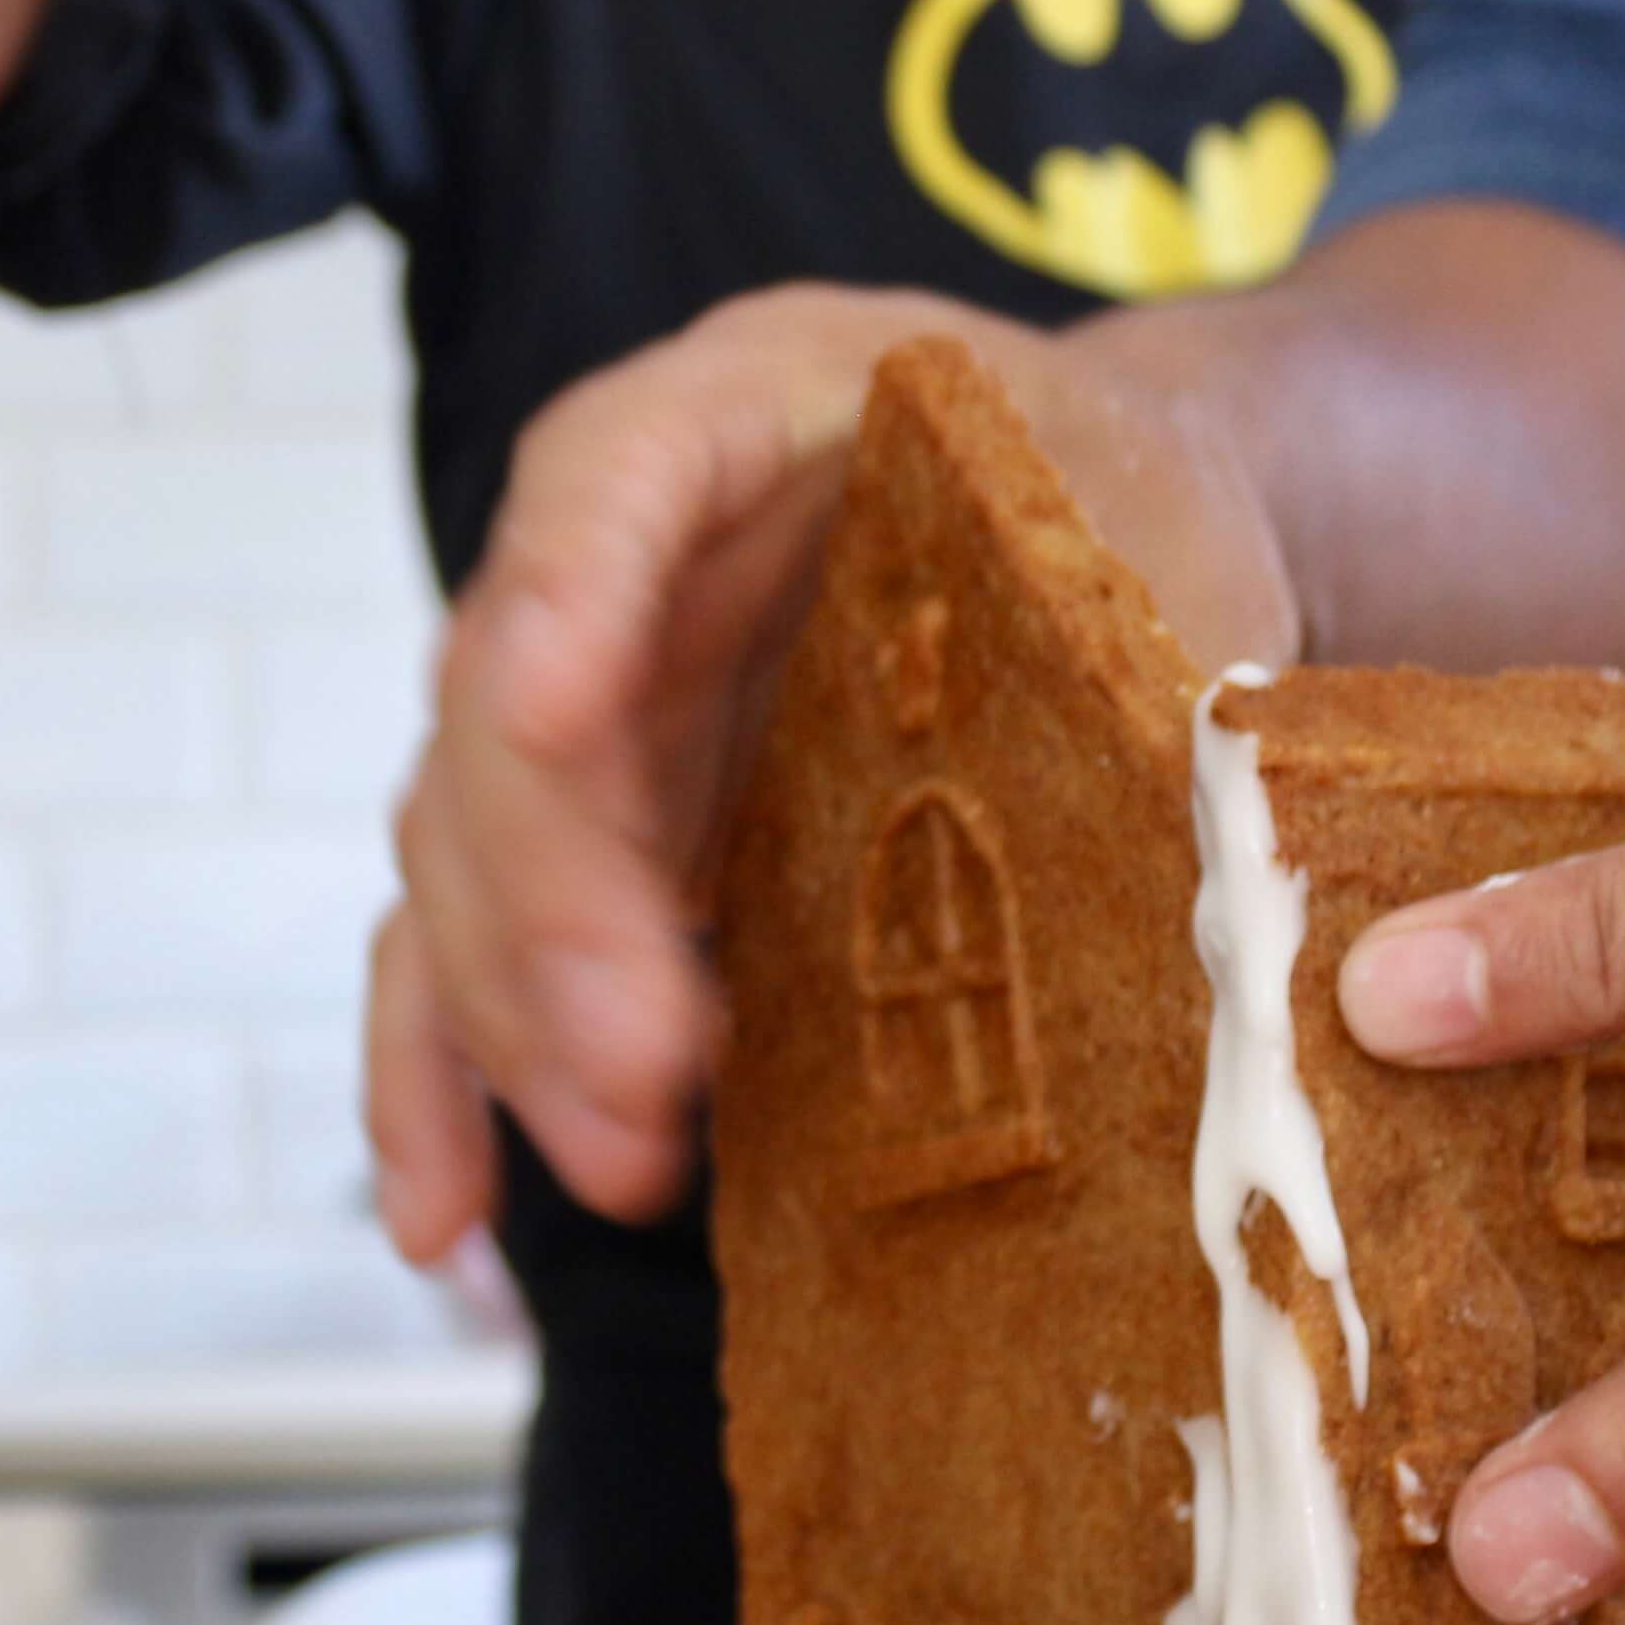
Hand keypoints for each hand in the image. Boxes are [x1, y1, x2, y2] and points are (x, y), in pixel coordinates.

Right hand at [367, 284, 1294, 1260]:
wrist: (1121, 510)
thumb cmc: (1125, 512)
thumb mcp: (1143, 532)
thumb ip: (1114, 648)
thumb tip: (1183, 847)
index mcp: (746, 406)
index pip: (610, 479)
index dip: (565, 595)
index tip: (547, 714)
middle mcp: (614, 550)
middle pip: (509, 716)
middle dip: (555, 903)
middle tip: (647, 1065)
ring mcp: (578, 703)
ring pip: (467, 855)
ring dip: (521, 1018)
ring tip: (627, 1159)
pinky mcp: (585, 838)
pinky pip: (464, 955)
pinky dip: (441, 1082)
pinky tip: (444, 1217)